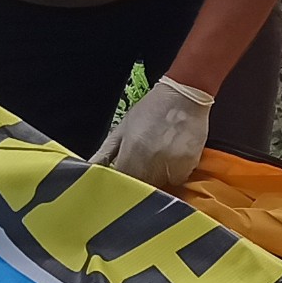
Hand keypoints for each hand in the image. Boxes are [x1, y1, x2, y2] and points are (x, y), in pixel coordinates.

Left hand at [95, 77, 213, 188]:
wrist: (183, 95)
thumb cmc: (151, 109)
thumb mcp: (123, 127)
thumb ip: (106, 152)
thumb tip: (92, 168)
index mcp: (130, 154)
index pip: (122, 183)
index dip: (122, 183)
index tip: (124, 179)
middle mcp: (150, 163)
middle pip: (142, 187)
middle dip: (141, 180)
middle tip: (145, 164)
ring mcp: (171, 166)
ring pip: (161, 185)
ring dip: (159, 177)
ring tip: (160, 157)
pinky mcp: (189, 165)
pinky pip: (179, 179)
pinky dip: (176, 173)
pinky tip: (175, 156)